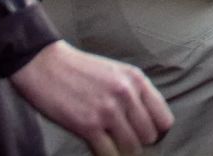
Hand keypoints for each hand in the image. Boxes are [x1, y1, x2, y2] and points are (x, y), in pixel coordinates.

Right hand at [9, 40, 172, 155]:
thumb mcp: (117, 71)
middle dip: (140, 143)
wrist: (48, 65)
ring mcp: (108, 111)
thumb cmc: (82, 69)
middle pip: (149, 135)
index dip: (157, 132)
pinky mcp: (88, 126)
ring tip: (117, 149)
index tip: (146, 136)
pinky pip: (109, 153)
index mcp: (137, 80)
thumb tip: (146, 119)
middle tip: (128, 144)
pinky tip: (102, 151)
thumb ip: (134, 92)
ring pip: (132, 147)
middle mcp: (127, 95)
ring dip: (125, 152)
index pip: (163, 118)